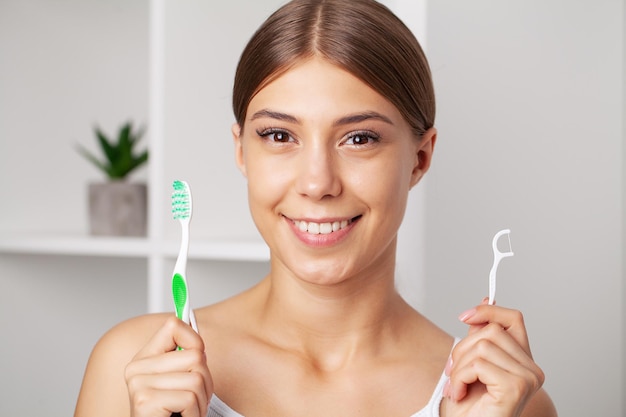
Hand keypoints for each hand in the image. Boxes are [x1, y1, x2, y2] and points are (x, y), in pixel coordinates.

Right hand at [124, 316, 213, 416]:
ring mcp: (138, 384)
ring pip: (196, 378)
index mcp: (144, 358)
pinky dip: (193, 413)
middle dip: (204, 381)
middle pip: (195, 355)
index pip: (173, 325)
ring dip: (200, 401)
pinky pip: (188, 398)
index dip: (194, 339)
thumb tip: (189, 318)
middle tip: (192, 399)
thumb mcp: (181, 380)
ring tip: (186, 411)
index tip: (198, 356)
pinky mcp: (145, 401)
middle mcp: (136, 368)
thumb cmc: (172, 415)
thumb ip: (186, 354)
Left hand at [443, 300, 544, 416]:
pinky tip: (458, 393)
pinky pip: (478, 364)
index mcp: (523, 360)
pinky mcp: (516, 387)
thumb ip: (480, 335)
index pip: (513, 319)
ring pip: (482, 346)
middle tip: (451, 372)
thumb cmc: (470, 405)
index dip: (489, 311)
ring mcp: (528, 378)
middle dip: (462, 348)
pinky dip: (460, 377)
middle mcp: (532, 369)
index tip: (464, 316)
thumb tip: (487, 300)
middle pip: (491, 331)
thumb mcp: (471, 362)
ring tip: (456, 385)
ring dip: (458, 366)